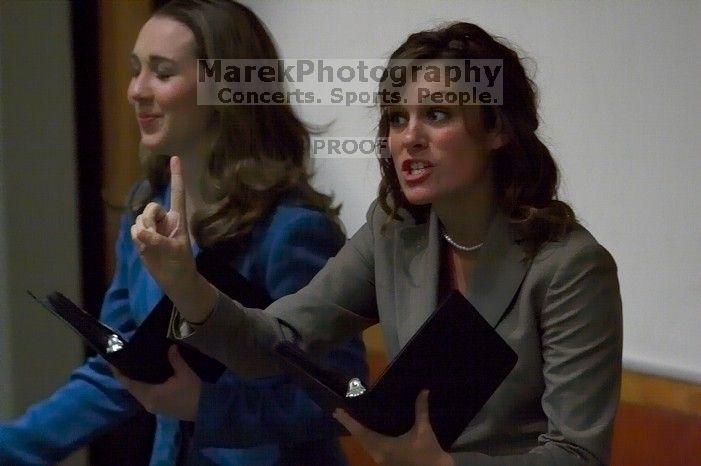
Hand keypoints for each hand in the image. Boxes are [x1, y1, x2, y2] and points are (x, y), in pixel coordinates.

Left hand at [112, 345, 201, 420]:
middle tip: (125, 357)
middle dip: (127, 374)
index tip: (112, 359)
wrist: (208, 410)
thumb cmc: (194, 391)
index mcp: (149, 395)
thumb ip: (174, 359)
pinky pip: (147, 395)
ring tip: (136, 363)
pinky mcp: (162, 408)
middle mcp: (148, 403)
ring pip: (140, 392)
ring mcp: (155, 407)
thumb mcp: (185, 372)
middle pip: (132, 388)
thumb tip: (170, 347)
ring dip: (136, 380)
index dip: (118, 372)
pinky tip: (150, 375)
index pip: (128, 382)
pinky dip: (144, 385)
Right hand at [131, 155, 194, 291]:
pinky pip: (133, 231)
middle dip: (149, 220)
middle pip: (151, 207)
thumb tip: (139, 232)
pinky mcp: (141, 238)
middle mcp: (164, 220)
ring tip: (152, 246)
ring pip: (140, 220)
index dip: (176, 176)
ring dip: (143, 232)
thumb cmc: (181, 264)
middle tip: (153, 236)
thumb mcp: (174, 252)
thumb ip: (157, 240)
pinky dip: (136, 239)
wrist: (174, 280)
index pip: (177, 194)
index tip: (175, 158)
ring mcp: (152, 228)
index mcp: (178, 218)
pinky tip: (145, 249)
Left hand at [333, 390, 453, 465]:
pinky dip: (369, 438)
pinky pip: (374, 448)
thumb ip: (421, 410)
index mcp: (383, 447)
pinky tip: (373, 430)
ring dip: (359, 433)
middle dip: (351, 426)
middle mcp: (379, 455)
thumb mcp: (424, 431)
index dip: (348, 421)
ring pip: (366, 445)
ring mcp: (383, 460)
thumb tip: (423, 391)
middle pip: (360, 439)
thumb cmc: (428, 455)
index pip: (360, 432)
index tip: (337, 411)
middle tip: (341, 412)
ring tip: (354, 419)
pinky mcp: (389, 462)